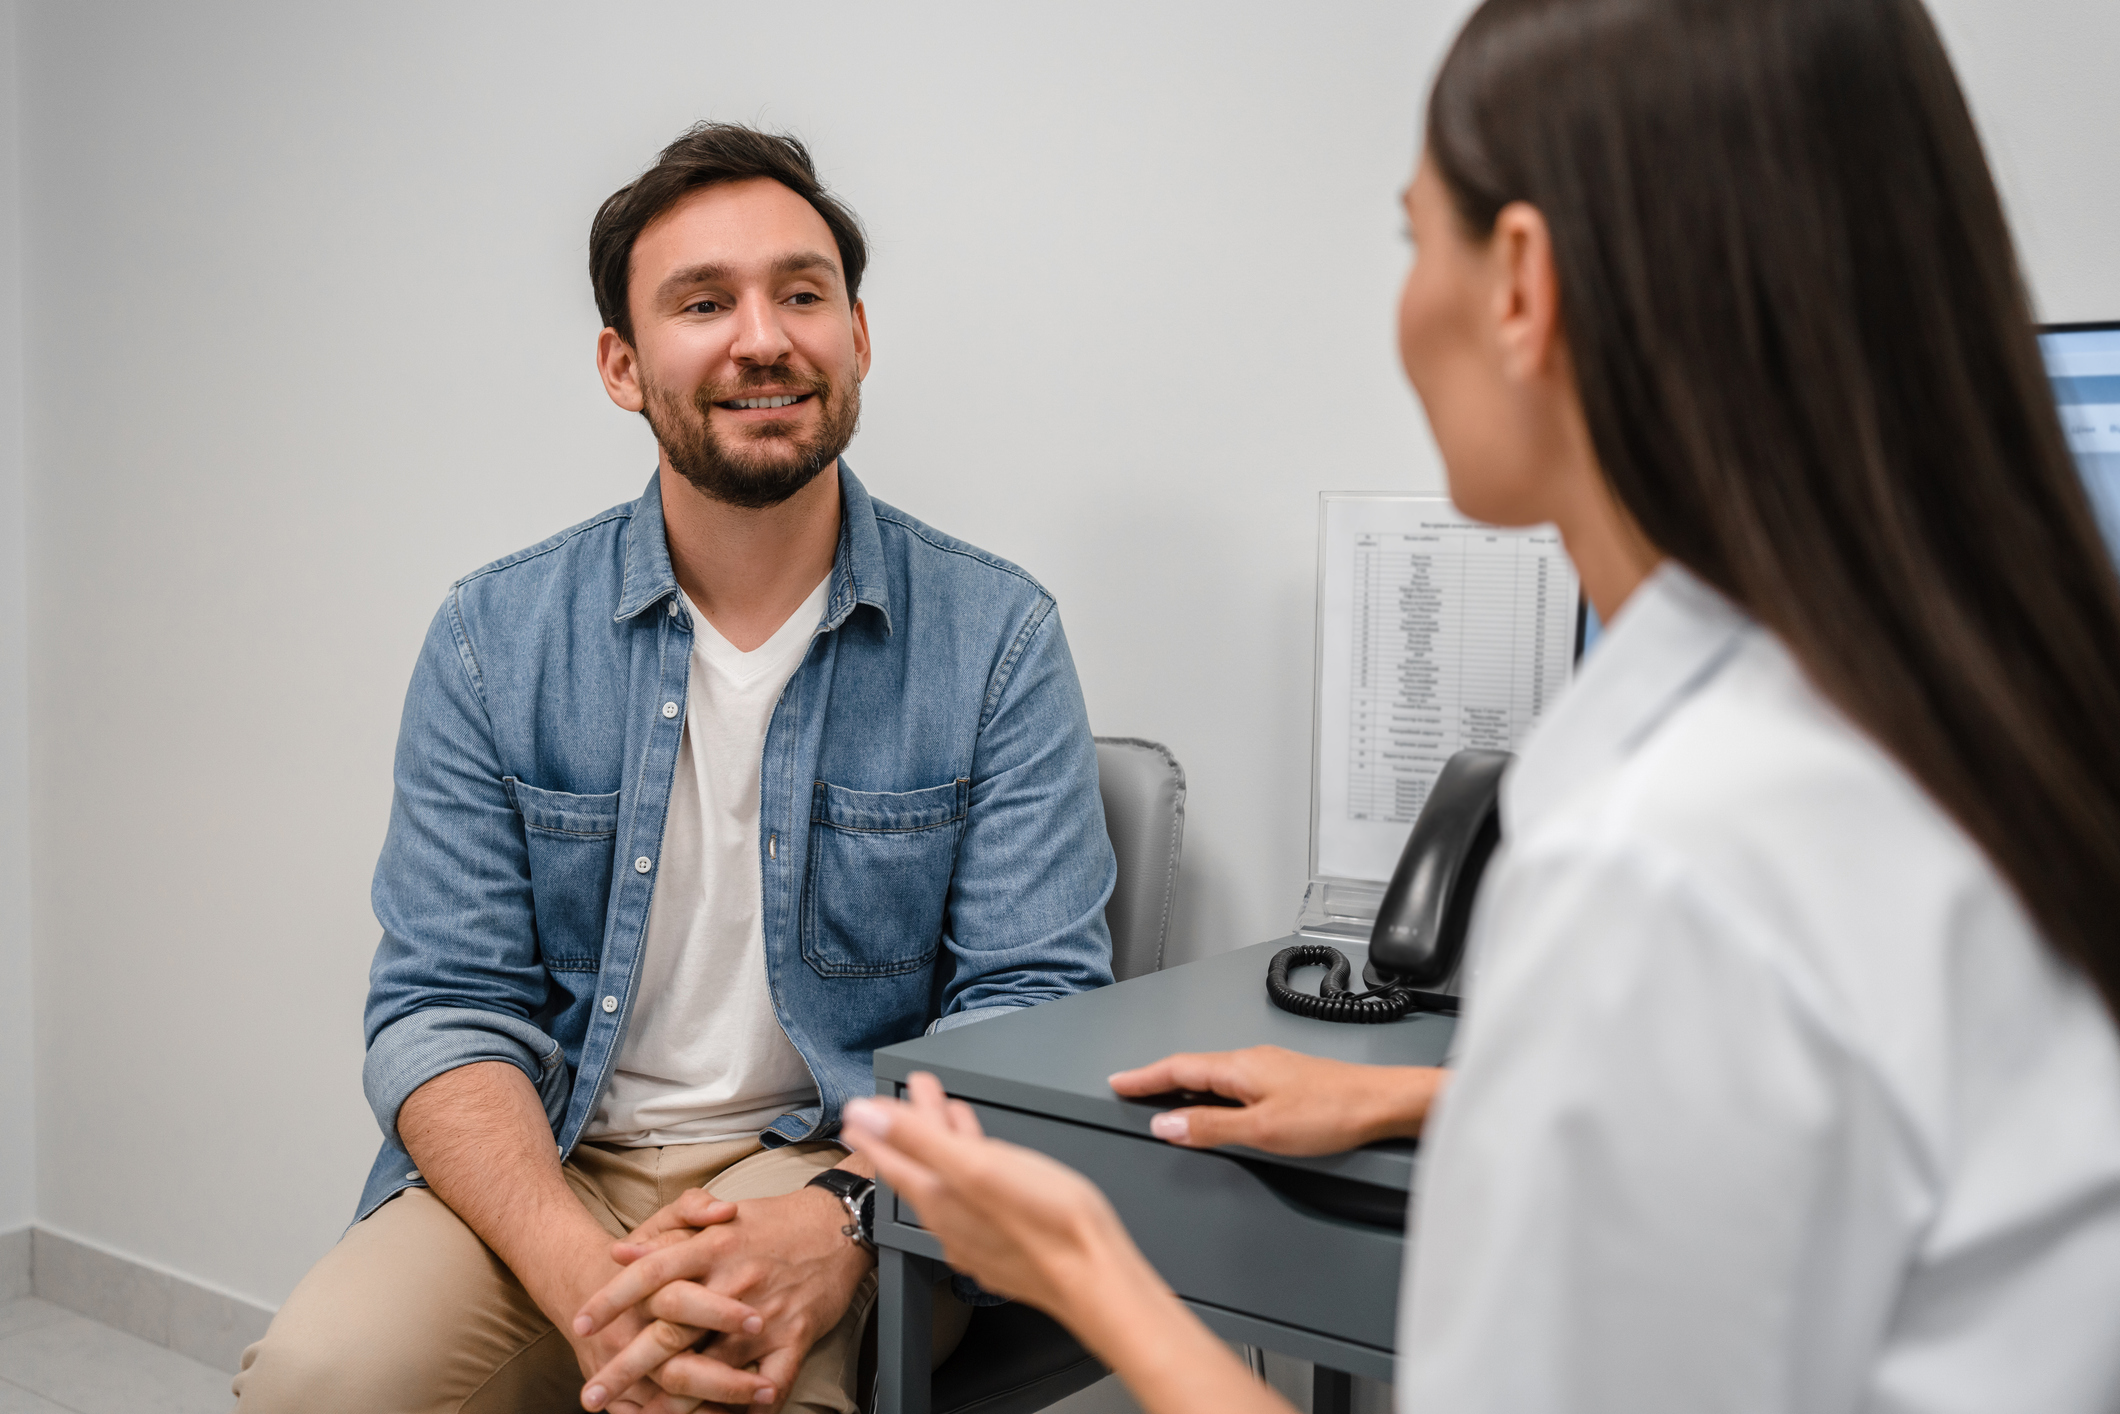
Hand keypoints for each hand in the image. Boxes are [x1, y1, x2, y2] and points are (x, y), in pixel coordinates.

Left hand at [574, 1179, 873, 1412]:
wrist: (840, 1223)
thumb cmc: (774, 1221)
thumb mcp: (719, 1217)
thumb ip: (670, 1234)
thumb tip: (620, 1253)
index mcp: (712, 1246)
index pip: (650, 1273)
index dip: (612, 1300)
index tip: (579, 1326)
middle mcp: (733, 1281)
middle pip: (670, 1331)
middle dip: (627, 1368)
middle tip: (592, 1395)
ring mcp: (764, 1314)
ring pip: (711, 1368)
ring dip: (674, 1402)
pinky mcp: (796, 1336)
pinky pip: (769, 1382)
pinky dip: (748, 1406)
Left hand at [841, 1074, 1145, 1325]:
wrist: (1096, 1276)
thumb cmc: (1048, 1224)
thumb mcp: (978, 1165)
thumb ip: (919, 1138)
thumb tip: (866, 1117)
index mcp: (940, 1199)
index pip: (892, 1158)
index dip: (877, 1127)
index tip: (861, 1105)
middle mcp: (951, 1222)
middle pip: (921, 1166)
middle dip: (913, 1126)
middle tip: (910, 1094)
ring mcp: (978, 1235)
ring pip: (949, 1180)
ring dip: (943, 1143)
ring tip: (946, 1111)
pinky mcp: (1005, 1241)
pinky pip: (975, 1194)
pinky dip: (972, 1166)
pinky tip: (985, 1155)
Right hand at [1108, 1046, 1446, 1154]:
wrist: (1383, 1103)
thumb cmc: (1333, 1111)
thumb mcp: (1262, 1130)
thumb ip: (1211, 1127)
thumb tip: (1168, 1125)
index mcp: (1240, 1067)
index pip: (1177, 1068)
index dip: (1143, 1077)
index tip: (1117, 1082)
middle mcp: (1252, 1061)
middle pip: (1192, 1068)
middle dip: (1157, 1080)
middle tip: (1130, 1090)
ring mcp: (1270, 1069)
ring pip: (1214, 1075)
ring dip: (1184, 1086)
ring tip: (1162, 1100)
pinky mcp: (1285, 1081)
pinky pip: (1233, 1082)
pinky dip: (1210, 1092)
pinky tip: (1215, 1106)